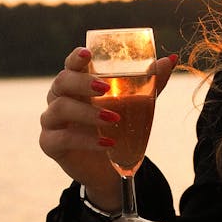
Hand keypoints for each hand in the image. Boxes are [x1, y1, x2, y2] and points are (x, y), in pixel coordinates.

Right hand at [39, 46, 176, 210]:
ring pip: (60, 108)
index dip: (76, 57)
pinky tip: (107, 143)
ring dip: (88, 113)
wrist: (109, 166)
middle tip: (105, 87)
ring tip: (114, 119)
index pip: (71, 64)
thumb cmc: (117, 127)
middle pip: (61, 82)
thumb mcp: (136, 103)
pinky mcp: (50, 144)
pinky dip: (86, 140)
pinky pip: (62, 138)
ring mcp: (51, 121)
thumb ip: (150, 82)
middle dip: (82, 83)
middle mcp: (59, 98)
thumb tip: (171, 59)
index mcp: (77, 85)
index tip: (88, 54)